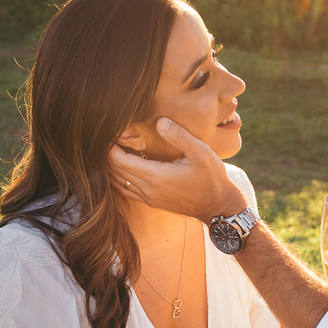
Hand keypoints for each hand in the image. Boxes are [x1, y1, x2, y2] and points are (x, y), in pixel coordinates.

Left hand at [108, 118, 245, 219]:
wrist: (218, 206)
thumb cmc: (211, 178)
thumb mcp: (200, 152)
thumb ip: (179, 136)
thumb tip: (160, 122)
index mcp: (155, 177)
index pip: (120, 161)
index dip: (110, 146)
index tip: (110, 132)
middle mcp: (148, 190)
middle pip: (115, 171)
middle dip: (108, 154)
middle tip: (110, 137)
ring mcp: (149, 198)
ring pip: (118, 183)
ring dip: (112, 167)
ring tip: (114, 149)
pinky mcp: (152, 202)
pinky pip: (127, 190)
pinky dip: (120, 178)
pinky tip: (124, 167)